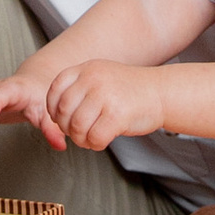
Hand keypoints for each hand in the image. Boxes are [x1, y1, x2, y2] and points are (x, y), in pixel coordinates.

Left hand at [39, 60, 168, 152]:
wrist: (161, 92)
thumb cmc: (129, 90)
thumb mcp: (100, 76)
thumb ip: (79, 88)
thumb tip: (55, 115)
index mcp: (87, 69)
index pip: (54, 89)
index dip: (53, 109)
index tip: (61, 118)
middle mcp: (93, 79)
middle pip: (62, 111)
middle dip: (67, 128)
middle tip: (78, 132)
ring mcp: (105, 96)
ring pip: (76, 127)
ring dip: (81, 139)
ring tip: (90, 138)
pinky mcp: (117, 115)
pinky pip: (94, 138)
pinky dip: (95, 144)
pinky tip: (102, 141)